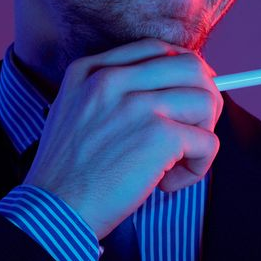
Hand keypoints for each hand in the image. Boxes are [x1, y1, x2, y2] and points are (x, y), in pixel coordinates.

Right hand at [22, 37, 221, 241]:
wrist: (52, 211)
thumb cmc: (66, 176)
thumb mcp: (74, 114)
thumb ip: (112, 96)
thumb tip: (172, 93)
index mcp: (91, 71)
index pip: (156, 49)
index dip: (182, 72)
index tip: (187, 95)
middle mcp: (114, 80)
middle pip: (192, 66)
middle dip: (204, 100)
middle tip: (192, 132)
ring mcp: (139, 105)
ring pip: (207, 101)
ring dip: (202, 136)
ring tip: (174, 163)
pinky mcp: (158, 135)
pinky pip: (208, 142)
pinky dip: (197, 168)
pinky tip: (167, 183)